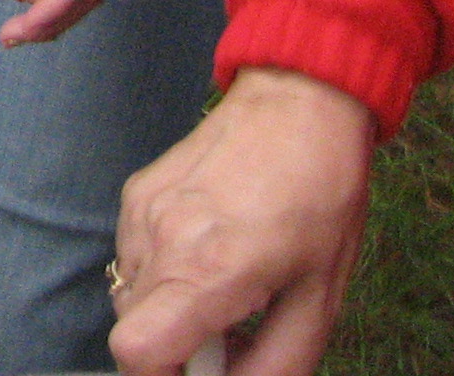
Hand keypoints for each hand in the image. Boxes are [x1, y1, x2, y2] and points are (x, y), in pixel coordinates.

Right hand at [111, 68, 375, 374]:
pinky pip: (134, 254)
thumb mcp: (322, 299)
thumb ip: (277, 361)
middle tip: (231, 331)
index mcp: (208, 271)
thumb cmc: (321, 200)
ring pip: (131, 292)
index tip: (203, 370)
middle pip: (134, 327)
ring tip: (224, 285)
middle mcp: (159, 240)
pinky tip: (208, 245)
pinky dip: (163, 270)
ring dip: (169, 307)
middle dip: (178, 345)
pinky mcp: (135, 191)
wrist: (297, 104)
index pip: (137, 351)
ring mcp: (140, 211)